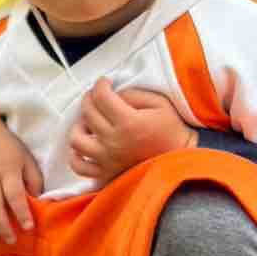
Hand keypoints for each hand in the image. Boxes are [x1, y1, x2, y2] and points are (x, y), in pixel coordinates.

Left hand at [68, 78, 195, 183]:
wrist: (180, 160)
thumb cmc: (172, 130)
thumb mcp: (159, 103)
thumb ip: (133, 94)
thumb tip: (112, 94)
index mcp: (127, 122)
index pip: (101, 97)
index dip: (100, 85)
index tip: (104, 82)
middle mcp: (113, 141)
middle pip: (88, 114)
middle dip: (89, 98)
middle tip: (96, 96)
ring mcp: (107, 159)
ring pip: (77, 140)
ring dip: (79, 126)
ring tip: (88, 122)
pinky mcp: (105, 173)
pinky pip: (79, 167)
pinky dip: (75, 156)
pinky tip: (83, 147)